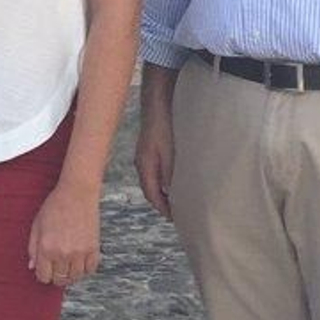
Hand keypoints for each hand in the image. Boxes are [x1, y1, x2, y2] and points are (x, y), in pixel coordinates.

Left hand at [29, 180, 100, 286]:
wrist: (77, 193)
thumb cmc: (55, 206)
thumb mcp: (37, 225)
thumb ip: (32, 247)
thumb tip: (32, 266)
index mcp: (46, 248)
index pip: (43, 277)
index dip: (43, 274)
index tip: (45, 269)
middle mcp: (63, 254)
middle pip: (60, 280)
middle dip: (56, 275)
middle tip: (57, 266)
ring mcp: (79, 253)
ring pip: (75, 277)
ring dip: (71, 273)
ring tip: (68, 263)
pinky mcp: (93, 249)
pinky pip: (90, 270)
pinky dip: (85, 268)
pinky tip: (80, 260)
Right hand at [135, 103, 174, 219]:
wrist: (157, 101)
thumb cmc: (164, 125)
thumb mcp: (170, 153)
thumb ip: (171, 174)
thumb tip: (174, 194)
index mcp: (145, 167)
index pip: (152, 195)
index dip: (164, 208)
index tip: (176, 218)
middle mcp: (141, 163)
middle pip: (151, 190)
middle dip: (162, 203)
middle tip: (178, 212)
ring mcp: (144, 155)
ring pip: (153, 180)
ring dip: (163, 191)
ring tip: (178, 198)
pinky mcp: (149, 148)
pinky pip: (155, 170)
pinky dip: (164, 179)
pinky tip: (174, 177)